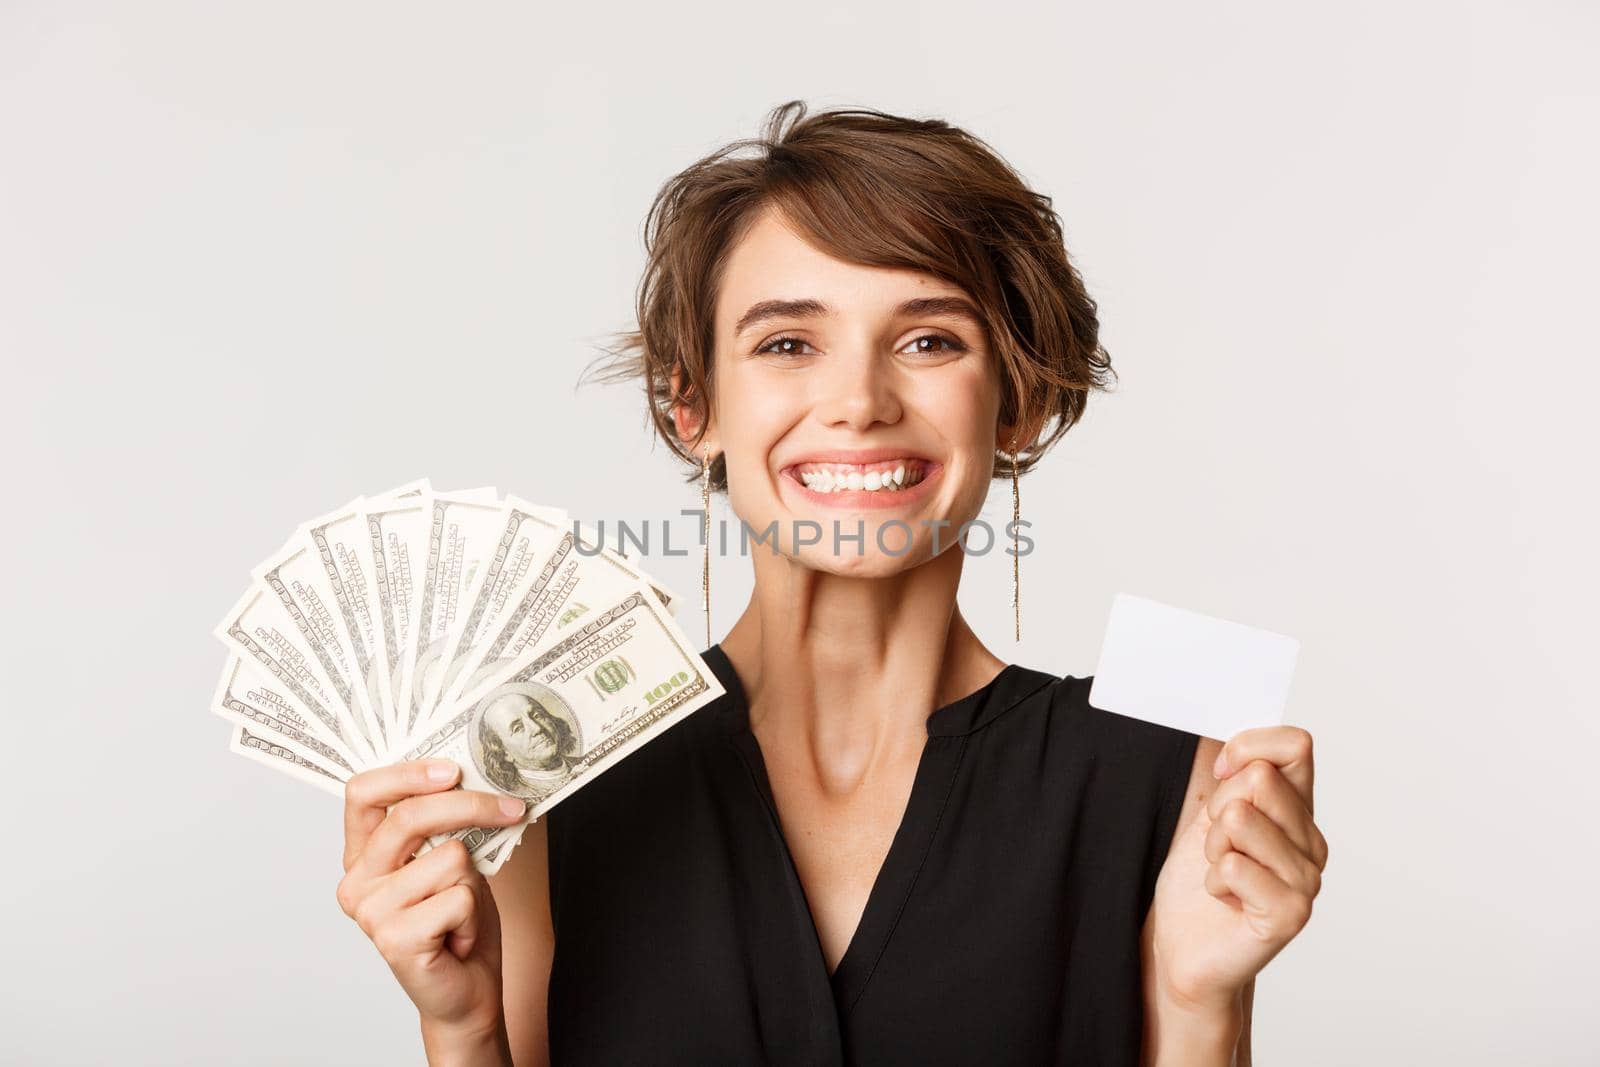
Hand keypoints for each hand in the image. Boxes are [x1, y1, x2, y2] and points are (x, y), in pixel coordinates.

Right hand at [336, 759, 527, 1048]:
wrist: (468, 990)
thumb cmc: (459, 921)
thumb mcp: (452, 860)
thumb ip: (445, 825)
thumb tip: (474, 774)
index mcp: (363, 855)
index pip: (363, 794)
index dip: (408, 773)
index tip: (453, 769)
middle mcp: (357, 881)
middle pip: (410, 816)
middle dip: (471, 806)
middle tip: (512, 808)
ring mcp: (371, 912)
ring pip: (449, 857)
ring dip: (474, 883)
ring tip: (461, 911)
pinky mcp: (394, 939)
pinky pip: (459, 896)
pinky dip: (473, 914)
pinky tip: (459, 936)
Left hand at [1147, 726, 1327, 1013]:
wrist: (1188, 948)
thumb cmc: (1198, 881)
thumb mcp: (1210, 815)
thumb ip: (1232, 776)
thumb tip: (1236, 738)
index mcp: (1298, 810)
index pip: (1297, 745)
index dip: (1248, 748)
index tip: (1222, 774)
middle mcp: (1311, 842)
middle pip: (1259, 779)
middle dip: (1218, 808)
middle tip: (1218, 843)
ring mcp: (1307, 879)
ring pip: (1240, 819)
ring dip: (1213, 846)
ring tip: (1220, 872)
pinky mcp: (1291, 913)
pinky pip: (1234, 865)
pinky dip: (1214, 879)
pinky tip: (1225, 899)